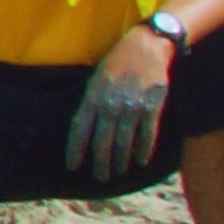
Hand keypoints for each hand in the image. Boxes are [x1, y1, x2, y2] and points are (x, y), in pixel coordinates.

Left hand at [65, 31, 175, 176]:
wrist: (146, 46)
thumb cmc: (118, 61)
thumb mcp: (96, 77)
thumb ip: (91, 100)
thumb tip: (85, 124)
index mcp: (92, 96)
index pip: (80, 129)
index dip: (76, 149)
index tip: (72, 166)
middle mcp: (110, 104)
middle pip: (102, 141)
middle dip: (100, 162)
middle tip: (100, 177)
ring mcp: (131, 107)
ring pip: (124, 141)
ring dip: (121, 160)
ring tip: (117, 173)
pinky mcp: (152, 107)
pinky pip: (147, 134)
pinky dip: (143, 150)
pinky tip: (140, 161)